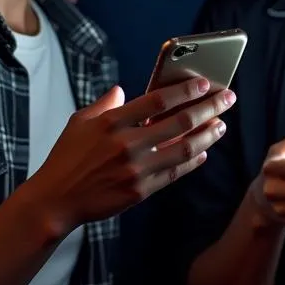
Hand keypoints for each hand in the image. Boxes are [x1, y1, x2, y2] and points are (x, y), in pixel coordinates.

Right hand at [28, 78, 234, 235]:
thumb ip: (105, 104)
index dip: (185, 89)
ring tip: (222, 125)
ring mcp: (136, 169)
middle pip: (179, 121)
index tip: (204, 83)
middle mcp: (127, 144)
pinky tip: (204, 151)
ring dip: (208, 135)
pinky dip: (193, 161)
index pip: (157, 100)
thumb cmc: (66, 158)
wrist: (55, 201)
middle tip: (228, 98)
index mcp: (112, 122)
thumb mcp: (79, 123)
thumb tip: (122, 91)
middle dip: (209, 108)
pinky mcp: (140, 191)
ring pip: (184, 148)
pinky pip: (175, 172)